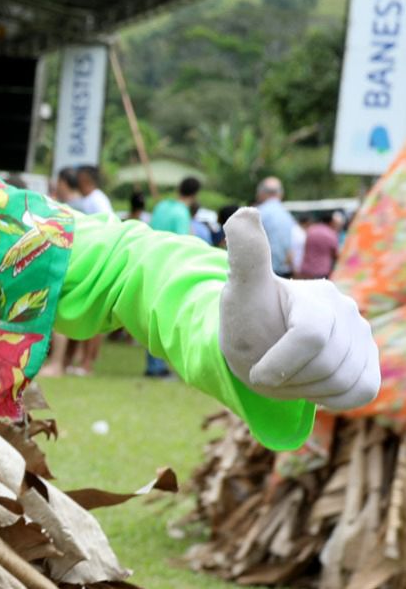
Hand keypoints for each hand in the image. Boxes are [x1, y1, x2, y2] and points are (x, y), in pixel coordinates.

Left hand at [219, 208, 378, 410]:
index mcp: (316, 296)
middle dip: (289, 377)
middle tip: (270, 365)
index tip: (254, 370)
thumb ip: (245, 254)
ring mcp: (361, 335)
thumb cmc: (246, 318)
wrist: (256, 345)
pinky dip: (332, 397)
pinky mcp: (369, 360)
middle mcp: (345, 310)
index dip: (278, 363)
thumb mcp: (239, 291)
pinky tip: (311, 380)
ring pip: (342, 382)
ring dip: (306, 388)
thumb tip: (245, 211)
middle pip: (325, 366)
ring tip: (288, 369)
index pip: (309, 339)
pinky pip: (360, 391)